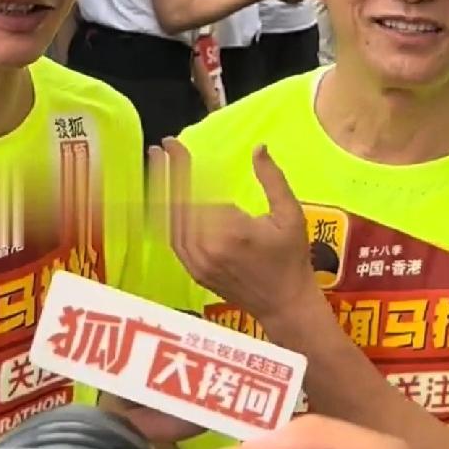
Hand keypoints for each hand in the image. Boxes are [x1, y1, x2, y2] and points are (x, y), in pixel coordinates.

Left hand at [154, 139, 316, 322]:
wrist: (284, 305)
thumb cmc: (291, 258)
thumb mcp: (290, 215)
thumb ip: (272, 179)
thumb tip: (259, 147)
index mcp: (231, 232)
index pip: (198, 190)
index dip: (181, 164)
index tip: (172, 143)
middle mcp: (208, 248)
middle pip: (177, 204)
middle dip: (165, 173)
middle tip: (158, 149)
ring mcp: (198, 263)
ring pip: (170, 222)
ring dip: (161, 193)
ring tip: (157, 168)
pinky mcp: (194, 272)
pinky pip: (173, 240)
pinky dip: (166, 217)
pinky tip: (164, 200)